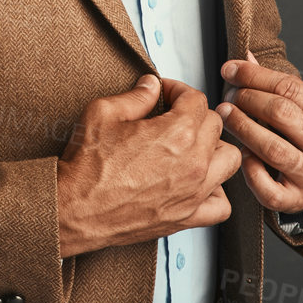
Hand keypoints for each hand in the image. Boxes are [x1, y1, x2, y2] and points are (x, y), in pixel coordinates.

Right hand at [55, 74, 242, 257]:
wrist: (74, 209)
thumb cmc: (87, 166)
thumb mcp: (103, 114)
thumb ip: (135, 96)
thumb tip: (151, 86)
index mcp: (176, 133)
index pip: (196, 99)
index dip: (178, 90)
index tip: (166, 93)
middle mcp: (193, 162)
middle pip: (214, 125)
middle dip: (194, 115)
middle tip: (173, 116)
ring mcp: (193, 192)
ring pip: (228, 160)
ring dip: (213, 148)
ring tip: (191, 147)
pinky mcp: (186, 217)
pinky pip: (221, 205)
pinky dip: (216, 192)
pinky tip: (198, 183)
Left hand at [216, 52, 302, 213]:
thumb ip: (276, 84)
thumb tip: (245, 59)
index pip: (290, 87)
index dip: (255, 76)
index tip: (230, 69)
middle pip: (282, 114)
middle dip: (248, 100)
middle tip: (228, 96)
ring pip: (273, 149)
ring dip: (243, 128)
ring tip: (225, 116)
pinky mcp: (297, 200)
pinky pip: (268, 187)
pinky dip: (250, 170)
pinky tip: (241, 155)